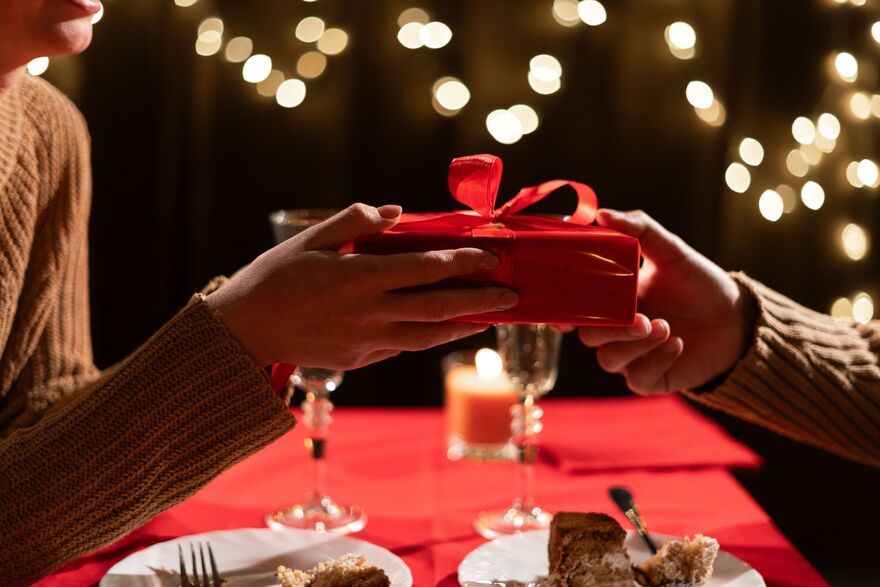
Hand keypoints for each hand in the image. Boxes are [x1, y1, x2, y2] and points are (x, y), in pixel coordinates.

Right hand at [206, 203, 518, 369]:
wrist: (242, 333)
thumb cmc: (272, 279)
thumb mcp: (309, 240)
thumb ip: (354, 221)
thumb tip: (396, 213)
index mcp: (360, 277)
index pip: (424, 268)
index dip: (461, 261)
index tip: (489, 256)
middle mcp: (370, 312)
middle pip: (437, 306)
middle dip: (479, 300)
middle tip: (511, 295)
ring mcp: (367, 340)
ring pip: (427, 336)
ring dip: (461, 326)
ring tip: (488, 319)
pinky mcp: (359, 359)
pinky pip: (402, 346)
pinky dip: (428, 338)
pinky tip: (442, 331)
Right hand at [578, 209, 756, 393]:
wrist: (735, 319)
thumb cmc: (698, 284)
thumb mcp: (670, 251)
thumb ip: (639, 229)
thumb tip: (602, 214)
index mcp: (610, 299)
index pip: (572, 309)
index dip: (560, 313)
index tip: (565, 310)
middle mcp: (614, 330)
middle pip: (588, 335)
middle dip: (611, 328)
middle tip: (642, 318)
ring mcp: (630, 356)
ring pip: (608, 359)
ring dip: (635, 344)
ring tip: (666, 327)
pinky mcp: (649, 379)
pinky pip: (637, 378)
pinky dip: (655, 360)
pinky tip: (677, 344)